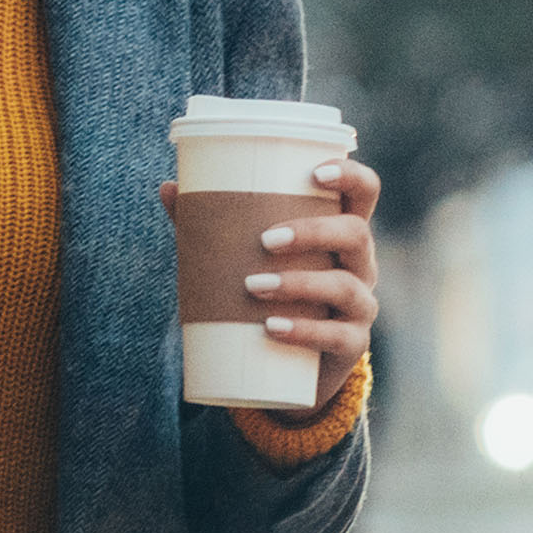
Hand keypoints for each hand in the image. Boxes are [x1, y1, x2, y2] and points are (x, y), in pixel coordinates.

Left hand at [160, 155, 381, 405]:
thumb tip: (168, 188)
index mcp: (338, 232)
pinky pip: (339, 337)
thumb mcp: (244, 255)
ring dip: (298, 284)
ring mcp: (360, 305)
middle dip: (313, 232)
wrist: (284, 361)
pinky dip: (303, 331)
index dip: (351, 175)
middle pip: (357, 234)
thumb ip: (211, 224)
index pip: (364, 193)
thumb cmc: (266, 290)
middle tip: (264, 240)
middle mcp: (358, 264)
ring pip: (346, 287)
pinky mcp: (352, 344)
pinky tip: (271, 327)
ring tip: (252, 286)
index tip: (316, 171)